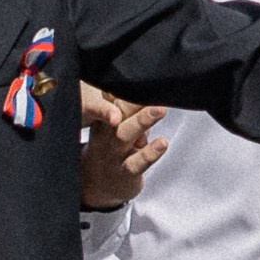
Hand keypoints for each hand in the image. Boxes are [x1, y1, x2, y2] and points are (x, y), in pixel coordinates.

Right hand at [80, 83, 167, 209]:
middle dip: (134, 100)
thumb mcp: (114, 128)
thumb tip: (152, 91)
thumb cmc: (111, 149)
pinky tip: (163, 143)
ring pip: (126, 135)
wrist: (96, 186)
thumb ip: (130, 111)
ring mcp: (115, 154)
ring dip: (143, 121)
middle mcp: (107, 135)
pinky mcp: (125, 172)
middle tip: (152, 89)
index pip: (114, 100)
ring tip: (160, 110)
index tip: (134, 73)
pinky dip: (150, 153)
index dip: (123, 88)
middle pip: (119, 114)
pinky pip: (138, 162)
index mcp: (104, 120)